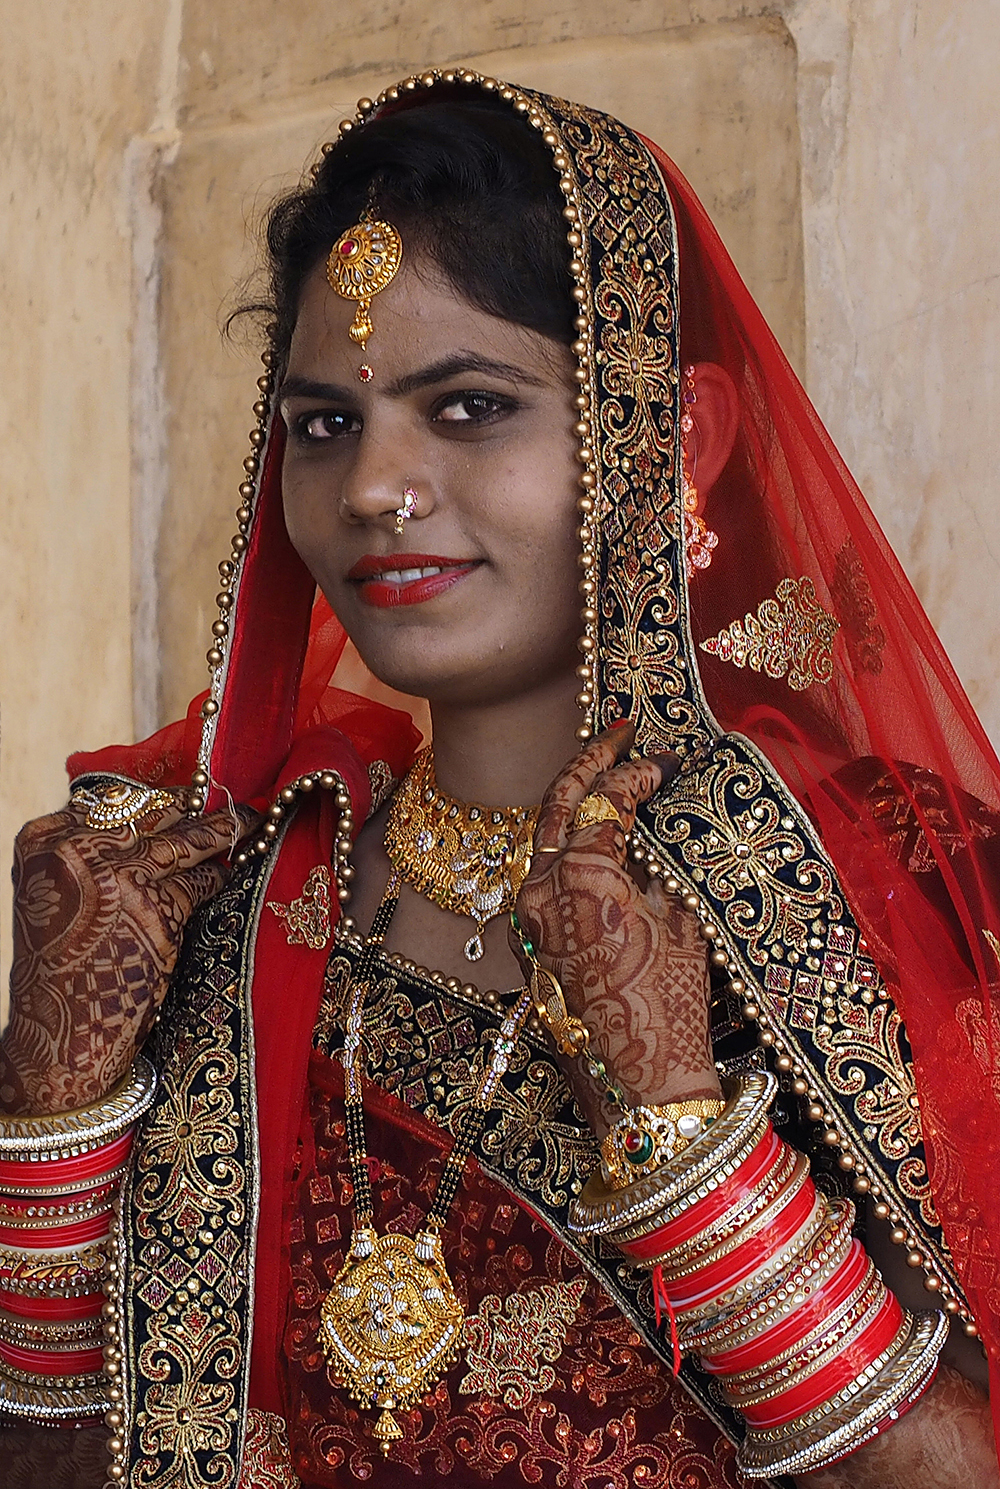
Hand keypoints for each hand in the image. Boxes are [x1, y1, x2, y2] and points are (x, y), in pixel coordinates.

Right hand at [1, 790, 259, 1114]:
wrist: (60, 1035)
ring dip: (224, 830)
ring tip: (250, 822)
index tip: (188, 790)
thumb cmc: (64, 966)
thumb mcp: (58, 895)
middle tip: (230, 798)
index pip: (113, 799)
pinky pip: (200, 879)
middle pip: (152, 811)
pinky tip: (230, 873)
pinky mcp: (153, 906)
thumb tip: (155, 815)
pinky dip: (218, 876)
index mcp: (44, 840)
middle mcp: (76, 849)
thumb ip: (92, 853)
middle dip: (195, 805)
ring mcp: (115, 874)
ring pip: (184, 839)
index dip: (156, 795)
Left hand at [513, 724, 719, 1126]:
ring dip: (573, 802)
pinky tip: (595, 837)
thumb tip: (660, 817)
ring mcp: (527, 917)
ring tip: (606, 776)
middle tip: (620, 733)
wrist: (639, 1091)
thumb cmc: (673, 1008)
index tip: (669, 761)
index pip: (605, 798)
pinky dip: (565, 846)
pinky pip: (540, 875)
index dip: (639, 772)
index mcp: (582, 877)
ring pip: (542, 837)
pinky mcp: (527, 942)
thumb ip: (660, 859)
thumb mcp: (683, 919)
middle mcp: (541, 890)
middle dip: (591, 761)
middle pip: (558, 802)